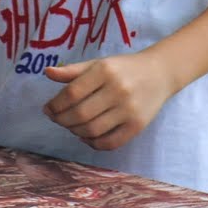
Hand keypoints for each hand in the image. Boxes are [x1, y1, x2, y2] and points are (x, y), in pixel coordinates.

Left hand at [43, 53, 177, 150]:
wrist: (160, 73)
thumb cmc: (124, 68)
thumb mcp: (99, 64)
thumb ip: (73, 70)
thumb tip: (47, 73)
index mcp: (105, 70)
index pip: (72, 93)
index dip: (55, 104)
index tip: (48, 109)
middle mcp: (118, 89)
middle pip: (80, 114)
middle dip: (62, 120)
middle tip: (57, 119)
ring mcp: (129, 109)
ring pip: (92, 130)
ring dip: (75, 132)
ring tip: (71, 126)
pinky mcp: (138, 125)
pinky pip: (109, 143)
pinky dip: (93, 143)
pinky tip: (86, 136)